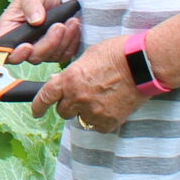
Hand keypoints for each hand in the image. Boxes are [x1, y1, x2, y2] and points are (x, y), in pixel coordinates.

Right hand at [0, 0, 82, 64]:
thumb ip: (31, 4)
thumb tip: (35, 21)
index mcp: (11, 29)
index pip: (7, 50)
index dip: (15, 54)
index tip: (27, 46)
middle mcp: (25, 43)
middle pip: (33, 57)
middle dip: (48, 43)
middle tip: (59, 25)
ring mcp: (43, 49)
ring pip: (51, 56)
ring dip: (63, 40)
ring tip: (72, 20)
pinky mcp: (59, 50)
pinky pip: (66, 54)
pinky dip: (72, 42)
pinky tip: (75, 26)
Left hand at [30, 39, 146, 134]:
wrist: (143, 63)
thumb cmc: (117, 53)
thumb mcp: (87, 57)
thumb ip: (73, 72)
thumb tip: (63, 82)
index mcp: (69, 79)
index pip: (45, 97)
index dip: (38, 106)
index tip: (36, 112)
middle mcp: (77, 97)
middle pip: (62, 111)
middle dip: (68, 105)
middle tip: (80, 97)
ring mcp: (93, 111)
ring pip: (81, 119)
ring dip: (85, 112)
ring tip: (100, 99)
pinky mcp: (109, 121)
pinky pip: (98, 126)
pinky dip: (101, 120)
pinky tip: (110, 107)